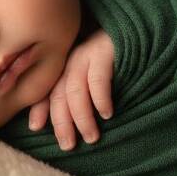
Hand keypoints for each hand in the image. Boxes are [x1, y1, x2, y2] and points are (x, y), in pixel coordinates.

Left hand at [28, 28, 113, 150]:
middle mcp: (73, 59)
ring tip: (91, 137)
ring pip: (75, 90)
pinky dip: (100, 99)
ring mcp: (89, 53)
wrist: (141, 30)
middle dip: (61, 122)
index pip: (49, 89)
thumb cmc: (121, 59)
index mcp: (68, 65)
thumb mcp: (96, 76)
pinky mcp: (107, 50)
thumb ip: (81, 91)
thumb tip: (69, 123)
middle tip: (68, 145)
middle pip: (59, 94)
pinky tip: (106, 114)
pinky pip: (98, 78)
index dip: (40, 108)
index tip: (35, 127)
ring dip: (82, 117)